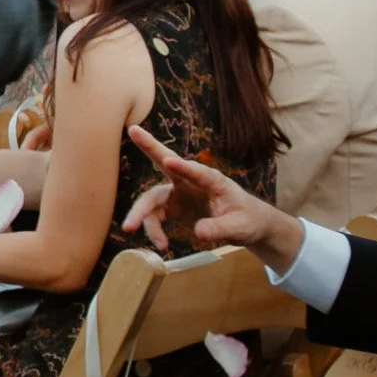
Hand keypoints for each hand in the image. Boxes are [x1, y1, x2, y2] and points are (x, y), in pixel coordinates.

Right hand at [120, 125, 304, 270]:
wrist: (246, 224)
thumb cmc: (247, 219)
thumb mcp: (240, 227)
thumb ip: (220, 228)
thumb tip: (198, 233)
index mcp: (212, 180)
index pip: (196, 172)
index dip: (183, 167)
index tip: (169, 160)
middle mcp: (190, 182)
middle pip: (165, 163)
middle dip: (149, 147)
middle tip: (132, 129)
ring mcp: (179, 193)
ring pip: (153, 198)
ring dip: (141, 213)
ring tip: (129, 229)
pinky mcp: (173, 207)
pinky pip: (155, 216)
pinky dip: (154, 230)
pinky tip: (162, 246)